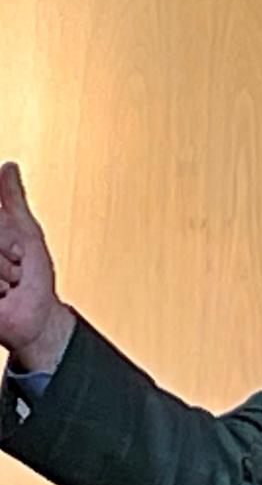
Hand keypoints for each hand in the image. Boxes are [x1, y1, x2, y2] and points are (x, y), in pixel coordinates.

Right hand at [0, 163, 74, 370]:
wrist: (35, 318)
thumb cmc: (32, 280)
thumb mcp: (25, 232)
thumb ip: (11, 199)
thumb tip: (8, 167)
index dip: (6, 234)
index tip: (17, 252)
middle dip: (6, 250)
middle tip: (14, 268)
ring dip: (2, 270)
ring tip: (7, 284)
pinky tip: (0, 294)